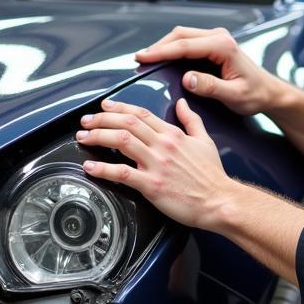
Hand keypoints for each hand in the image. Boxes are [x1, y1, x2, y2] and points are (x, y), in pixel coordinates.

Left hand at [76, 97, 235, 230]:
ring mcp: (157, 164)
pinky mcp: (152, 185)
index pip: (141, 114)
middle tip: (86, 122)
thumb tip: (182, 103)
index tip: (104, 106)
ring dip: (98, 136)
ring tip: (83, 138)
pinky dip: (103, 169)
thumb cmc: (212, 176)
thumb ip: (191, 120)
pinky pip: (122, 173)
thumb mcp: (205, 141)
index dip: (119, 107)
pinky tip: (90, 167)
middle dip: (101, 119)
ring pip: (122, 140)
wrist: (220, 200)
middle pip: (127, 122)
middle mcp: (163, 145)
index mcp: (173, 134)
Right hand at [134, 26, 278, 116]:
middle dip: (159, 46)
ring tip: (147, 58)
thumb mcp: (234, 95)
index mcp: (224, 46)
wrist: (268, 92)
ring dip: (164, 45)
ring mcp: (216, 38)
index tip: (143, 58)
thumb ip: (211, 87)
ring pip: (182, 36)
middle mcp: (219, 37)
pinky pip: (188, 42)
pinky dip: (172, 48)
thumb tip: (188, 78)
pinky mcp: (213, 44)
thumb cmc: (255, 94)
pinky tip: (162, 57)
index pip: (185, 46)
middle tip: (139, 58)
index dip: (161, 52)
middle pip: (180, 35)